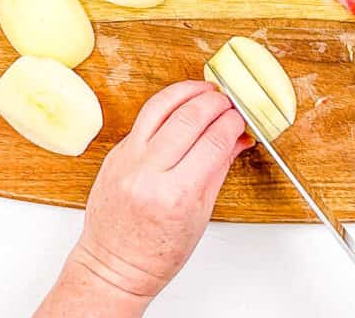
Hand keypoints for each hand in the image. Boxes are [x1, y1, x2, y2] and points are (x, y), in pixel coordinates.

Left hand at [36, 81, 252, 316]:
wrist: (114, 265)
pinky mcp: (114, 153)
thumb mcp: (200, 215)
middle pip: (188, 118)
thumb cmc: (158, 252)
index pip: (213, 142)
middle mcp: (148, 174)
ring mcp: (126, 161)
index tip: (240, 118)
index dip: (232, 123)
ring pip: (159, 107)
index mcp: (176, 195)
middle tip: (228, 101)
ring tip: (205, 90)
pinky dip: (166, 108)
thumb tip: (238, 138)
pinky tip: (181, 106)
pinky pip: (143, 120)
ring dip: (187, 92)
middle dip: (214, 102)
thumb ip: (218, 169)